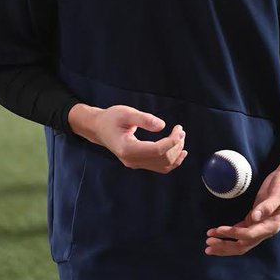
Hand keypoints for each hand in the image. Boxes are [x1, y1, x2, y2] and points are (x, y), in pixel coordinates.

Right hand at [68, 103, 187, 173]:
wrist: (99, 128)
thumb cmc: (111, 118)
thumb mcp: (126, 113)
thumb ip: (144, 119)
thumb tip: (162, 126)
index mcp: (128, 149)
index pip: (157, 151)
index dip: (172, 141)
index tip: (179, 129)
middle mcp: (132, 160)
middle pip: (162, 159)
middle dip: (176, 145)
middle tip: (180, 130)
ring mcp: (135, 164)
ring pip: (163, 165)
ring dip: (176, 153)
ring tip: (181, 137)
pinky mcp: (138, 162)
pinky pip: (159, 166)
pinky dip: (171, 160)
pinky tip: (180, 152)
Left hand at [205, 157, 279, 255]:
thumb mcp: (279, 193)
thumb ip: (267, 205)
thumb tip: (254, 217)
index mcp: (271, 225)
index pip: (249, 235)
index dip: (233, 234)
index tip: (219, 230)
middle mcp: (265, 229)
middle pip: (243, 244)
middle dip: (225, 246)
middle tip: (208, 245)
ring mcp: (260, 224)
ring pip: (241, 240)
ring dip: (225, 243)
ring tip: (209, 243)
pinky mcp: (256, 217)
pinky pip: (242, 230)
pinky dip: (230, 233)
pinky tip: (220, 233)